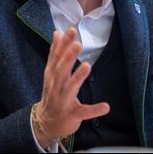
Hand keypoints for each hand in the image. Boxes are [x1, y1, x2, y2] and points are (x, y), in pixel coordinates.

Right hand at [34, 27, 109, 147]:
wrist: (46, 124)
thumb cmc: (52, 93)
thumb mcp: (51, 72)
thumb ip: (55, 53)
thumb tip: (57, 32)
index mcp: (52, 75)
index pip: (57, 57)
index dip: (63, 44)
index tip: (71, 30)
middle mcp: (56, 86)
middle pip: (61, 70)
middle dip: (69, 57)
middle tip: (78, 44)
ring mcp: (63, 101)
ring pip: (70, 88)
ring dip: (78, 77)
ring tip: (87, 65)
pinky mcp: (72, 115)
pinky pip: (84, 112)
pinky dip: (94, 110)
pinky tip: (106, 106)